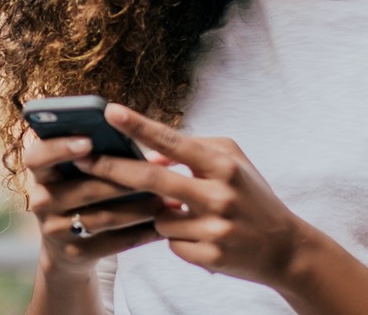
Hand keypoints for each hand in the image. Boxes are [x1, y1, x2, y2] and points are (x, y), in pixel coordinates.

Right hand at [22, 129, 167, 273]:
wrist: (65, 247)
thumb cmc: (81, 194)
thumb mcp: (77, 174)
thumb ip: (105, 156)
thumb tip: (156, 153)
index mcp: (41, 173)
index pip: (38, 157)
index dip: (60, 148)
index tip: (88, 141)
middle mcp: (42, 201)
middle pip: (83, 189)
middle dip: (122, 180)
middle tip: (156, 173)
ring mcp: (56, 230)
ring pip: (104, 217)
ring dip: (140, 208)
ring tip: (168, 199)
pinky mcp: (75, 253)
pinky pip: (114, 242)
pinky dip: (142, 233)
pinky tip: (163, 225)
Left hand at [72, 103, 308, 286]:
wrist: (285, 249)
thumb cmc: (252, 196)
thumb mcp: (232, 164)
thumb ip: (194, 151)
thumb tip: (150, 154)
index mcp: (223, 165)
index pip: (173, 141)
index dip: (138, 126)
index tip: (109, 111)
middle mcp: (219, 195)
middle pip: (152, 179)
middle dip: (112, 168)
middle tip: (81, 158)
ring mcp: (213, 229)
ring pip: (158, 216)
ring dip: (161, 213)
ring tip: (193, 214)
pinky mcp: (208, 257)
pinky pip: (170, 242)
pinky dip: (177, 237)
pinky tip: (202, 236)